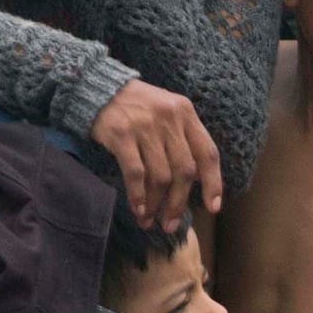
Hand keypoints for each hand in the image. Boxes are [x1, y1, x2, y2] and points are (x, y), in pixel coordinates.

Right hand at [87, 78, 226, 231]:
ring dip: (156, 204)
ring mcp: (145, 126)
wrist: (99, 88)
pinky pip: (136, 174)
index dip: (213, 183)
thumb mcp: (167, 113)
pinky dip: (138, 196)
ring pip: (160, 177)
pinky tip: (138, 209)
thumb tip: (198, 180)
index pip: (208, 153)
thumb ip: (184, 140)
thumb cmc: (137, 107)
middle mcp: (169, 118)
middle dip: (178, 203)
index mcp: (186, 113)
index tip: (212, 207)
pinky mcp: (122, 135)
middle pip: (184, 171)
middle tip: (170, 223)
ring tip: (149, 220)